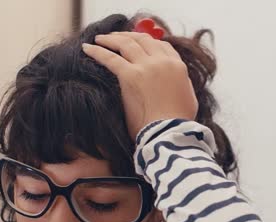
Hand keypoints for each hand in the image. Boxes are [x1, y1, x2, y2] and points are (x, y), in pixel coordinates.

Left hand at [82, 32, 197, 139]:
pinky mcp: (130, 76)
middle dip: (128, 35)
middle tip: (116, 37)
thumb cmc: (178, 123)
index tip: (137, 42)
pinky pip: (110, 58)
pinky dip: (97, 51)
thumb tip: (172, 82)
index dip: (148, 41)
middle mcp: (162, 62)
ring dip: (111, 38)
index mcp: (178, 67)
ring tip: (100, 38)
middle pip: (143, 39)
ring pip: (126, 43)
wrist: (169, 132)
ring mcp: (146, 67)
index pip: (162, 45)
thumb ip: (181, 84)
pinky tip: (87, 48)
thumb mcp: (188, 99)